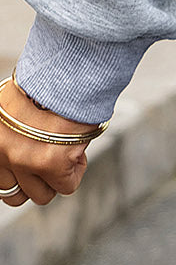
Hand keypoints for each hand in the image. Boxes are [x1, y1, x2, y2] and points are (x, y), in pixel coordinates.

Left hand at [0, 78, 98, 206]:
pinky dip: (77, 170)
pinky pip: (67, 185)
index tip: (30, 164)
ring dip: (54, 178)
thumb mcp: (17, 107)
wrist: (68, 69)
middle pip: (15, 193)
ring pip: (40, 195)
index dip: (18, 172)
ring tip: (65, 152)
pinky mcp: (50, 164)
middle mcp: (1, 152)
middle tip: (50, 159)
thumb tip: (23, 151)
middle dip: (35, 179)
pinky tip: (79, 148)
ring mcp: (24, 159)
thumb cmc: (49, 80)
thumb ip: (13, 133)